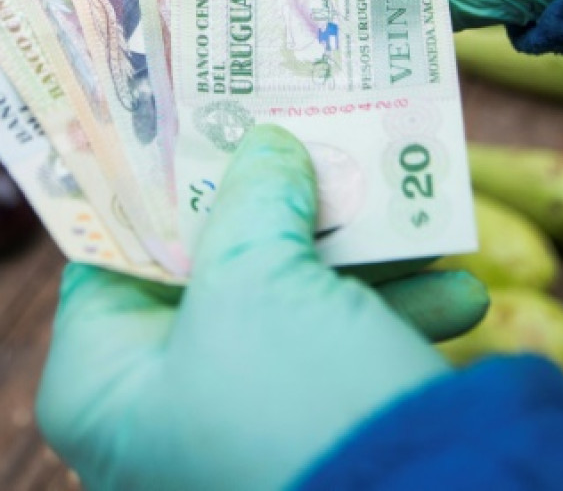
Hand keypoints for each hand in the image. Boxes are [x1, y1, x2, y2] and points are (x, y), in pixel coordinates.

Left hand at [37, 125, 485, 490]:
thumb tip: (267, 147)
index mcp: (103, 384)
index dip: (158, 184)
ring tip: (404, 205)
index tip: (202, 120)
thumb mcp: (259, 279)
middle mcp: (158, 414)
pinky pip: (342, 362)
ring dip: (356, 258)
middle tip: (311, 140)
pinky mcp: (313, 442)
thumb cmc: (293, 407)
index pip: (109, 256)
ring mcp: (236, 432)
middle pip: (208, 273)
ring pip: (288, 310)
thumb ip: (254, 198)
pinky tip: (460, 295)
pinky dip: (394, 322)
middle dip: (273, 206)